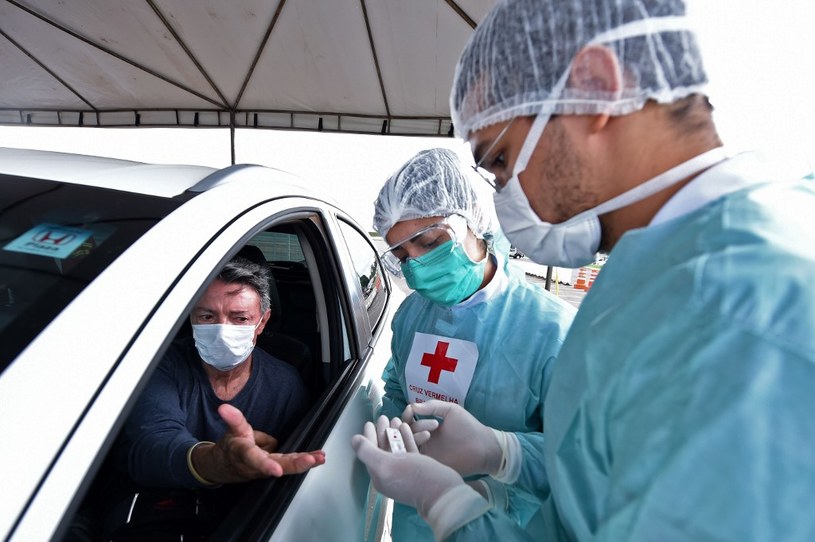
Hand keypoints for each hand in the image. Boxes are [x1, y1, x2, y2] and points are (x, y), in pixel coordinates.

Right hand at [192, 404, 324, 482]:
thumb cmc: (231, 448)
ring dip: (304, 463)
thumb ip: (231, 419)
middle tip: (310, 460)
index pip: (254, 458)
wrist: (223, 468)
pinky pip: (291, 463)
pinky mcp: (276, 467)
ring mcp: (268, 468)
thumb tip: (225, 408)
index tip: (276, 471)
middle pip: (277, 465)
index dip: (265, 465)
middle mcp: (258, 465)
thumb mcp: (231, 431)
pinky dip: (304, 461)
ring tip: (320, 457)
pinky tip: (319, 457)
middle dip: (295, 464)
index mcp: (244, 454)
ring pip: (287, 466)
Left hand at [351, 416, 465, 517]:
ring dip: (394, 433)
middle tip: (383, 417)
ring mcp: (406, 470)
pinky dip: (406, 437)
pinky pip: (409, 449)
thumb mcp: (386, 465)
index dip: (368, 437)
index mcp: (380, 476)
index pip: (370, 453)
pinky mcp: (419, 467)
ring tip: (395, 418)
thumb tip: (354, 440)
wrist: (443, 492)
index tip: (368, 423)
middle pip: (383, 448)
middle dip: (381, 432)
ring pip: (396, 448)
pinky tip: (405, 427)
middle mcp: (391, 473)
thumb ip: (368, 452)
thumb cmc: (414, 478)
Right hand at [401, 400, 501, 476]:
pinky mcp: (430, 464)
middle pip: (406, 433)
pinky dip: (414, 447)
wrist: (483, 446)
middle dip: (410, 426)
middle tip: (422, 425)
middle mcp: (424, 441)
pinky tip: (425, 439)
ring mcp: (426, 453)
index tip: (410, 411)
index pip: (409, 422)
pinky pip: (415, 457)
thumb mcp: (450, 410)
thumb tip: (412, 406)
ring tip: (428, 433)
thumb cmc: (469, 427)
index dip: (407, 416)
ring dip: (413, 436)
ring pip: (408, 444)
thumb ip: (432, 406)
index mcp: (427, 428)